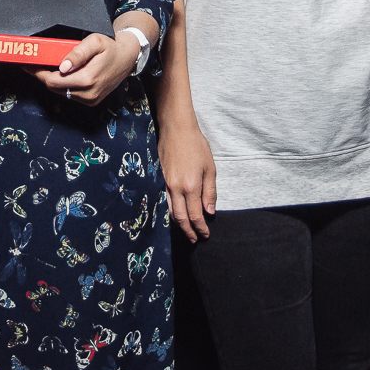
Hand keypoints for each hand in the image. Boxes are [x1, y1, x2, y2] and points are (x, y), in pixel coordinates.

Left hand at [33, 33, 137, 106]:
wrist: (126, 58)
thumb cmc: (110, 47)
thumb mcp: (95, 42)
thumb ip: (78, 53)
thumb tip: (62, 67)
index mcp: (87, 79)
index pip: (53, 81)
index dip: (38, 73)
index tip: (28, 65)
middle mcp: (88, 94)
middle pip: (55, 88)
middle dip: (43, 76)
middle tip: (35, 64)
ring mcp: (90, 100)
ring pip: (61, 92)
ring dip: (53, 81)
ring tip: (48, 67)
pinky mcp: (91, 101)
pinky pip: (70, 95)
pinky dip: (63, 85)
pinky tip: (63, 74)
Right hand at [158, 121, 215, 241]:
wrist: (176, 129)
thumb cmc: (196, 145)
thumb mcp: (209, 168)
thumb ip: (210, 192)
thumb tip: (209, 212)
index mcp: (191, 186)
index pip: (195, 215)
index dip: (200, 228)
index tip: (205, 235)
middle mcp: (176, 189)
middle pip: (181, 218)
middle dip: (188, 231)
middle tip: (195, 240)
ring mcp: (166, 185)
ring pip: (171, 212)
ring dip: (179, 225)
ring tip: (186, 232)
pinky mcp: (160, 180)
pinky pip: (165, 202)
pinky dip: (171, 213)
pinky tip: (176, 215)